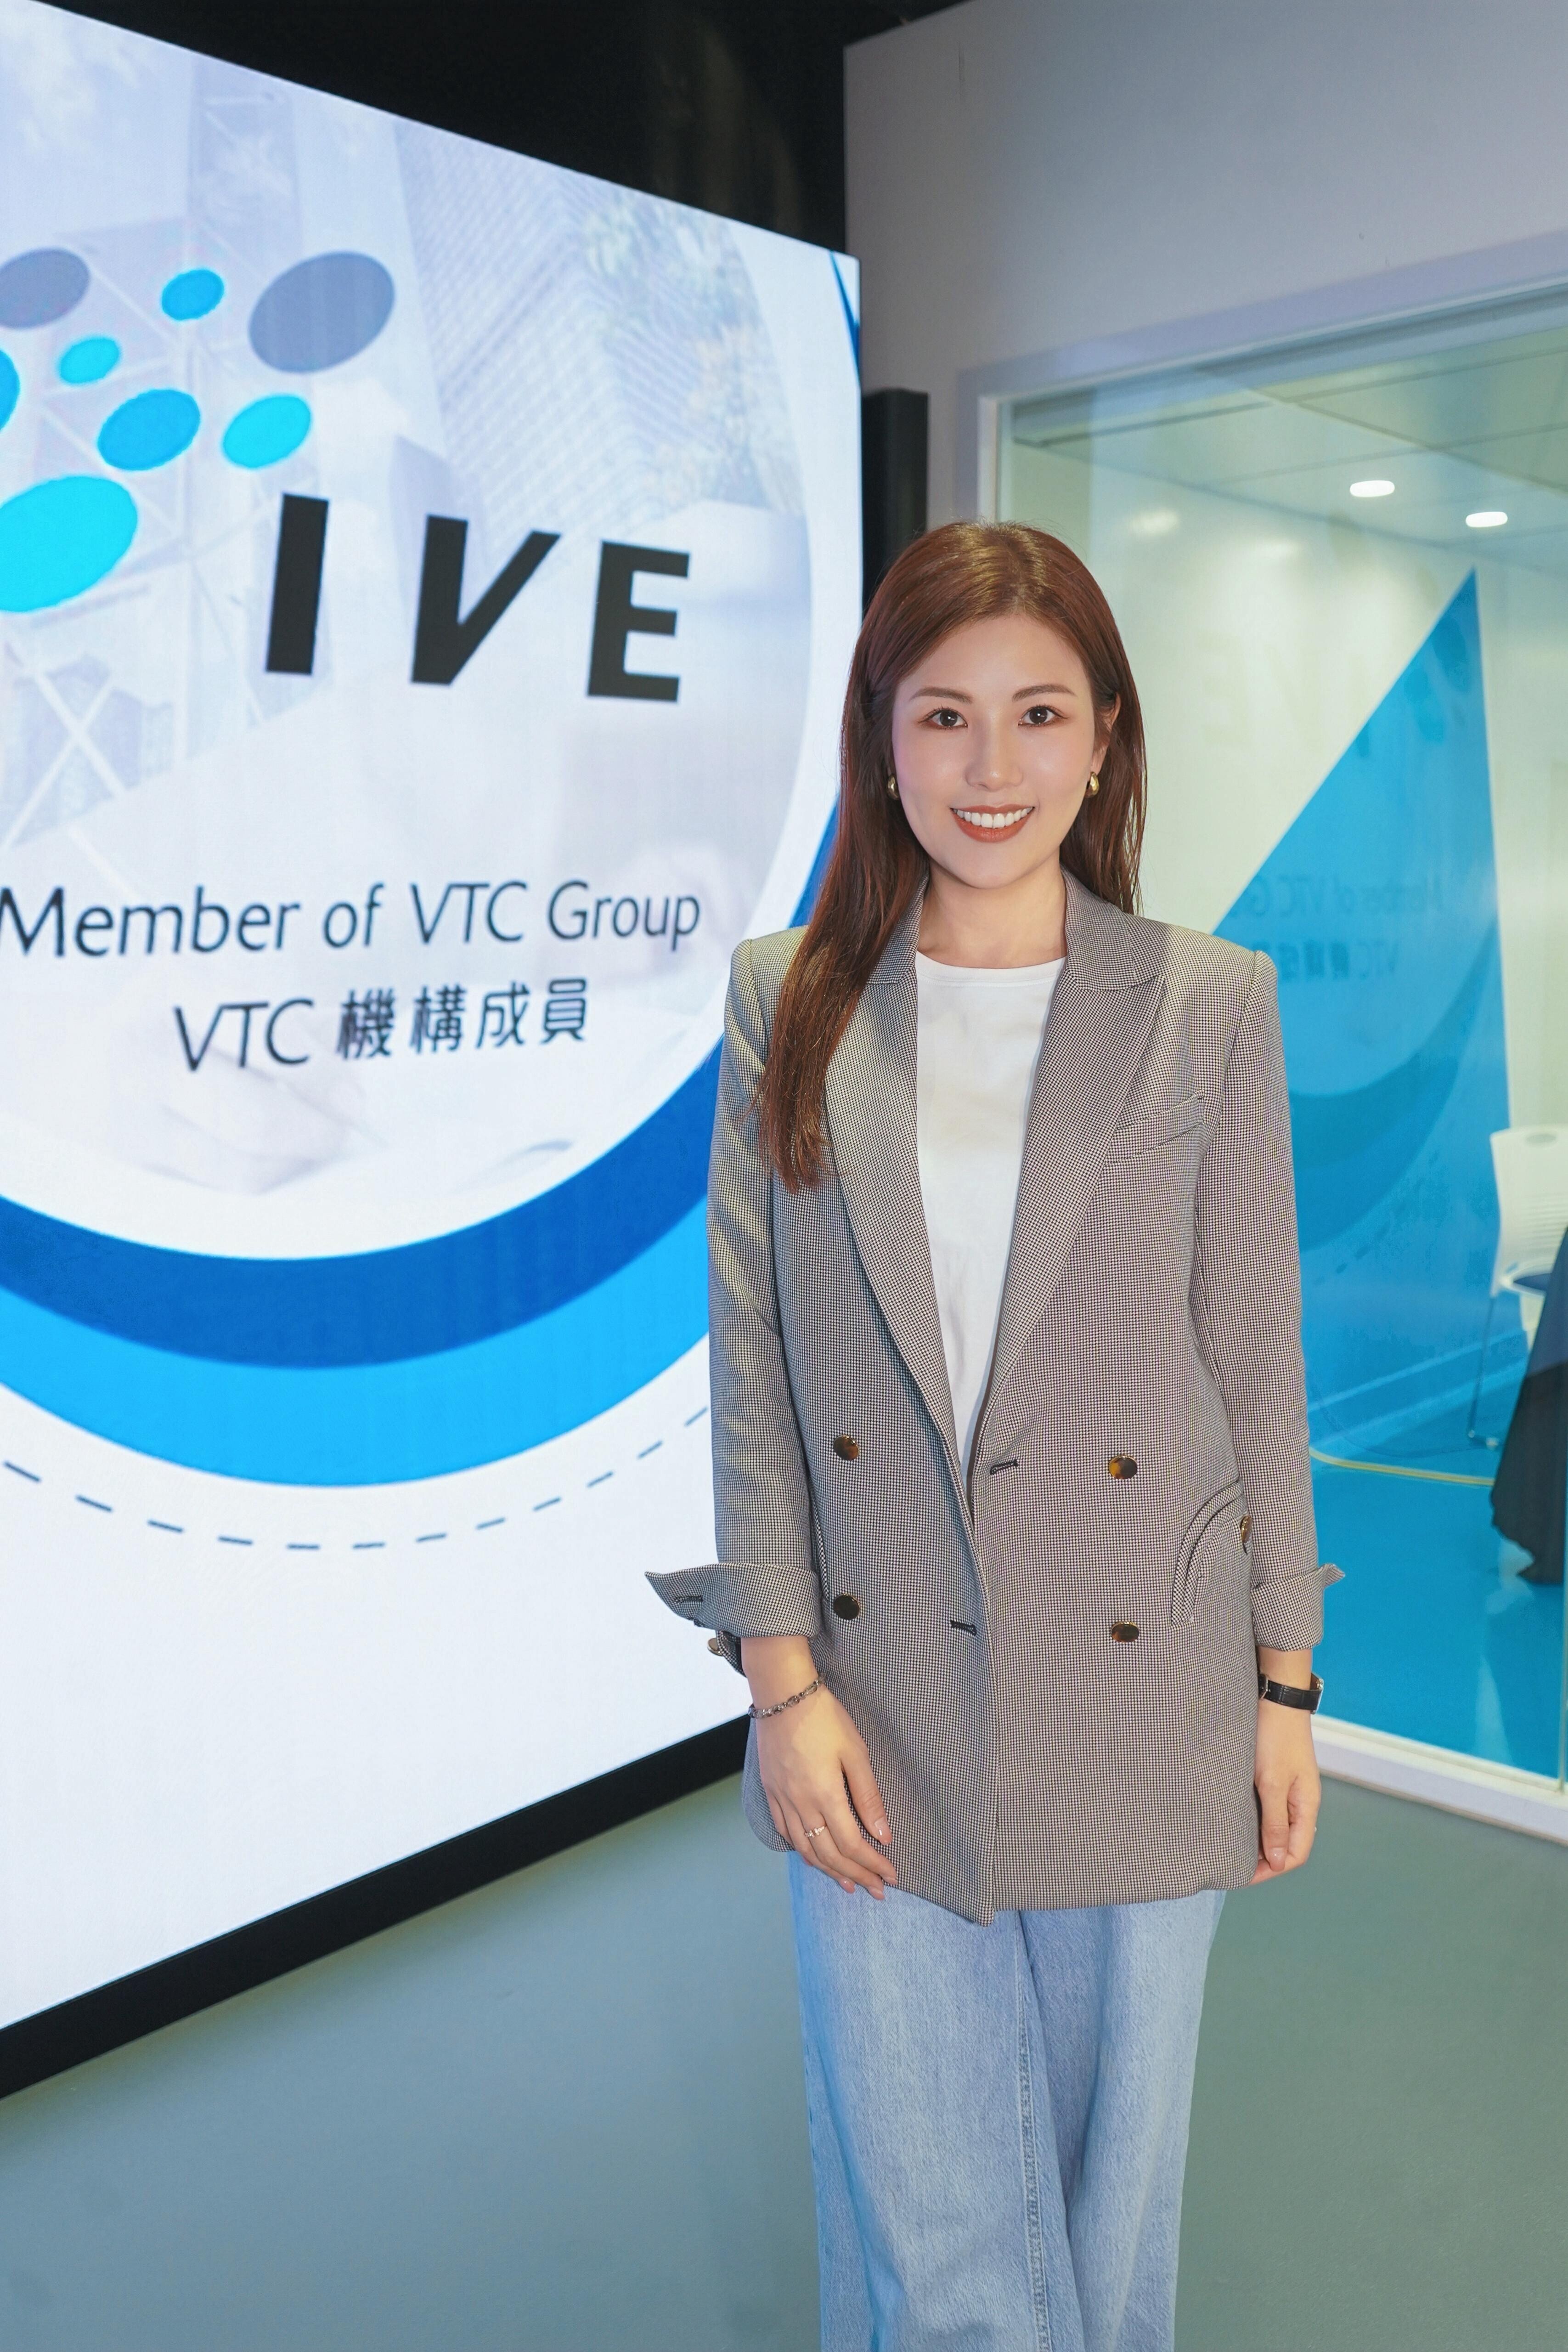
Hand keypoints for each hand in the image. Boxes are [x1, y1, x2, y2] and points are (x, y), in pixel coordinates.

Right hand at [743, 1636, 896, 1897]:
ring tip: (850, 1885)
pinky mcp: (771, 1792)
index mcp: (825, 1795)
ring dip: (829, 1871)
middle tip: (877, 1890)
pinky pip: (786, 1833)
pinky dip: (803, 1852)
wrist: (783, 1694)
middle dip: (856, 1875)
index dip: (872, 1864)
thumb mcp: (856, 1752)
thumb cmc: (825, 1718)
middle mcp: (800, 1804)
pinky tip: (815, 1858)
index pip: (851, 1845)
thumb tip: (883, 1836)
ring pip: (806, 1850)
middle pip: (829, 1855)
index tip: (891, 1876)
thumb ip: (869, 1797)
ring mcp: (782, 1800)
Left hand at [1250, 1664, 1320, 1883]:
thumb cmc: (1275, 1736)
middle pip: (1287, 1844)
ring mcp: (1289, 1788)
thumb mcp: (1271, 1782)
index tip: (1241, 1875)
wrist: (1275, 1695)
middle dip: (1262, 1859)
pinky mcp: (1276, 1776)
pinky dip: (1255, 1821)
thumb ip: (1275, 1822)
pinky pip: (1269, 1809)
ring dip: (1257, 1840)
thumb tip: (1278, 1860)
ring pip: (1277, 1827)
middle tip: (1231, 1865)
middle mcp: (1301, 1801)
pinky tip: (1235, 1822)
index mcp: (1306, 1805)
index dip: (1270, 1869)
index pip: (1295, 1854)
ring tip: (1230, 1848)